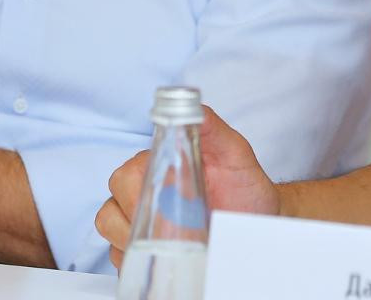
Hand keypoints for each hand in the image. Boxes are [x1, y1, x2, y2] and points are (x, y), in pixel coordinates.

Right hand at [96, 107, 278, 267]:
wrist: (259, 221)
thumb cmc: (245, 186)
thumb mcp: (235, 154)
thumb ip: (212, 128)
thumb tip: (192, 107)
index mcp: (160, 164)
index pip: (125, 177)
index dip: (137, 195)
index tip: (165, 207)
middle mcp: (145, 191)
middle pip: (111, 207)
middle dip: (138, 223)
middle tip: (173, 230)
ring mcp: (143, 222)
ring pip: (111, 234)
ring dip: (135, 244)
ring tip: (171, 245)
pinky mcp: (145, 249)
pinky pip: (121, 257)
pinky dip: (137, 261)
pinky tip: (165, 258)